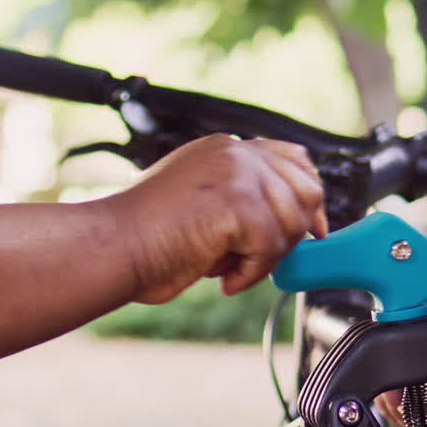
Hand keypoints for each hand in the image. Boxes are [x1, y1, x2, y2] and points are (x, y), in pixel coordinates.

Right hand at [105, 134, 327, 304]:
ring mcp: (237, 174)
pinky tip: (221, 277)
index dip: (308, 197)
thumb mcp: (201, 205)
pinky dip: (250, 273)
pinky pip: (271, 248)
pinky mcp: (238, 203)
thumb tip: (288, 220)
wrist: (113, 249)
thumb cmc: (144, 239)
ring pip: (291, 224)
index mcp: (226, 149)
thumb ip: (240, 200)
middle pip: (305, 191)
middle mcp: (235, 153)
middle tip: (259, 259)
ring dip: (265, 258)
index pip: (294, 158)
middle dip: (293, 233)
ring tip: (228, 269)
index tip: (314, 230)